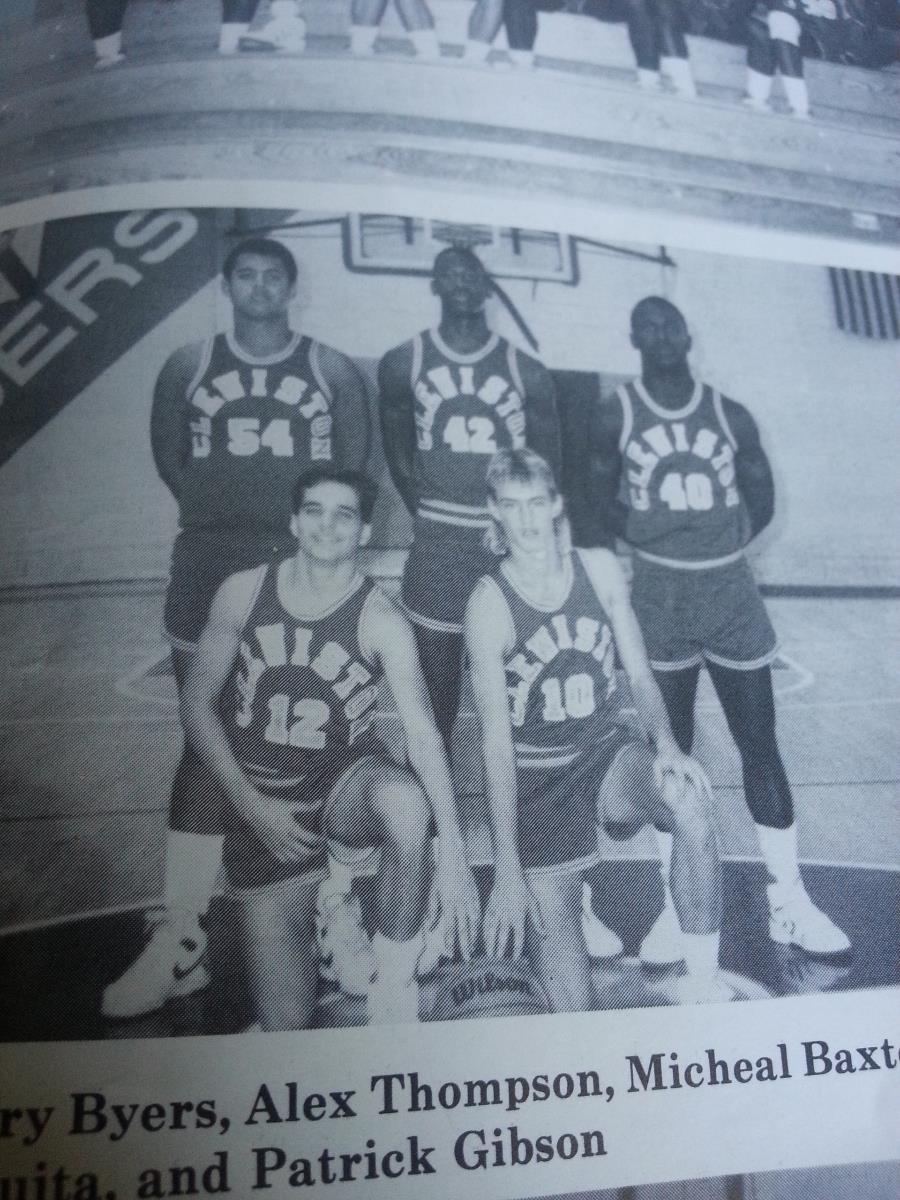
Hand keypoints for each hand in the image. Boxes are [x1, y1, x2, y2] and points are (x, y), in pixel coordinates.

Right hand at [237, 787, 323, 864]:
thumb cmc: (272, 804)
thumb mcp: (290, 804)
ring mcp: (277, 844)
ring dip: (302, 858)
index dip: (318, 840)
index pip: (309, 839)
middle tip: (319, 849)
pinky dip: (289, 860)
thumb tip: (320, 802)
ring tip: (308, 854)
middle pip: (303, 852)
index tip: (323, 838)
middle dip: (313, 852)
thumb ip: (306, 806)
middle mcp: (284, 839)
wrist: (253, 809)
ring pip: (293, 858)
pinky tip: (294, 858)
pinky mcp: (269, 845)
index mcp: (291, 828)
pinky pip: (281, 858)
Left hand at [428, 840, 480, 961]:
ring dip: (473, 937)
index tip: (450, 954)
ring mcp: (470, 899)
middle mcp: (461, 904)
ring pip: (473, 922)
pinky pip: (478, 913)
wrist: (454, 858)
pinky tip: (479, 931)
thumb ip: (431, 911)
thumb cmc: (441, 875)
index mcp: (448, 903)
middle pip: (464, 928)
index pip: (450, 927)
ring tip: (473, 948)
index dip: (450, 941)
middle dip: (465, 945)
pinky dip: (479, 924)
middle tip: (466, 958)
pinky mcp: (476, 895)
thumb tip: (429, 928)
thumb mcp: (432, 892)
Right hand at [483, 867, 544, 959]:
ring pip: (491, 931)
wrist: (508, 874)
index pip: (518, 936)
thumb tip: (544, 935)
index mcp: (518, 915)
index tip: (515, 959)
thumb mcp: (533, 904)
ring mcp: (496, 911)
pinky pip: (484, 923)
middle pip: (502, 936)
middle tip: (498, 962)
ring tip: (488, 955)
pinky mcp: (488, 908)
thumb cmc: (522, 890)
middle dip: (500, 950)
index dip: (516, 949)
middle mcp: (506, 915)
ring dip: (489, 944)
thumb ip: (537, 921)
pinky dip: (483, 933)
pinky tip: (482, 941)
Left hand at [653, 747, 712, 803]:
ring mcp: (694, 763)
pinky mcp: (697, 764)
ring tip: (711, 799)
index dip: (681, 788)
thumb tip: (658, 788)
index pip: (680, 777)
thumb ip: (657, 775)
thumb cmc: (662, 759)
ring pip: (704, 776)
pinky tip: (710, 794)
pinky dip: (708, 784)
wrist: (669, 748)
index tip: (681, 798)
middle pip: (695, 776)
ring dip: (708, 787)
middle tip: (699, 800)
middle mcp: (688, 763)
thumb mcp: (656, 765)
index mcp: (677, 764)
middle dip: (698, 788)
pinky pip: (705, 775)